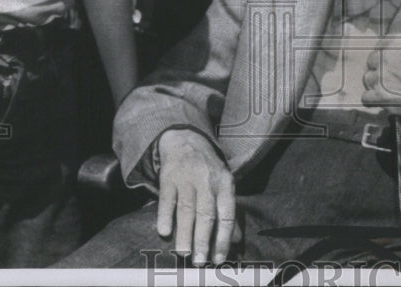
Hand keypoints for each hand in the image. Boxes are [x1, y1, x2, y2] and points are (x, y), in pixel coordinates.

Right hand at [156, 128, 234, 264]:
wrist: (186, 140)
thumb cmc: (208, 170)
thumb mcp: (223, 185)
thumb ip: (228, 212)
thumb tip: (237, 240)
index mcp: (225, 184)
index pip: (227, 214)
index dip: (223, 238)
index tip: (219, 258)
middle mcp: (208, 181)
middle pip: (206, 214)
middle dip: (203, 240)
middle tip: (200, 261)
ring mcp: (187, 178)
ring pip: (186, 209)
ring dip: (185, 233)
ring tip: (183, 253)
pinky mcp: (169, 177)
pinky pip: (167, 199)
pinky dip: (165, 215)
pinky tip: (164, 231)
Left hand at [361, 34, 400, 132]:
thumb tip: (397, 55)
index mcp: (397, 40)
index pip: (379, 48)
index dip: (385, 61)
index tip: (394, 69)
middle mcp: (386, 54)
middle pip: (371, 64)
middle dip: (381, 74)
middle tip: (396, 84)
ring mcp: (382, 75)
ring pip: (368, 81)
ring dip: (378, 88)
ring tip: (396, 94)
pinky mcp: (381, 95)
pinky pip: (366, 98)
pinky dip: (375, 103)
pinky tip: (390, 103)